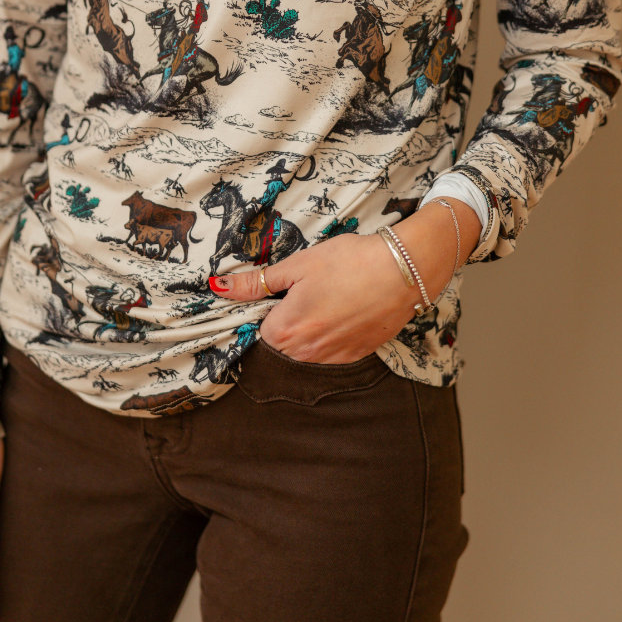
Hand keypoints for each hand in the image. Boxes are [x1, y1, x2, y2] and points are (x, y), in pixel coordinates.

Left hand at [208, 198, 480, 363]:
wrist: (402, 271)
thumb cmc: (349, 262)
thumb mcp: (297, 265)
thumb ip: (257, 282)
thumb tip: (219, 287)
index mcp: (286, 330)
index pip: (257, 332)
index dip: (265, 310)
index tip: (279, 293)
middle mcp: (306, 353)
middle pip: (280, 345)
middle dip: (284, 323)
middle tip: (305, 293)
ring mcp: (333, 359)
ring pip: (305, 353)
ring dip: (307, 332)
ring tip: (327, 299)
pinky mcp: (356, 356)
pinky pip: (330, 354)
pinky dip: (330, 337)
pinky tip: (343, 311)